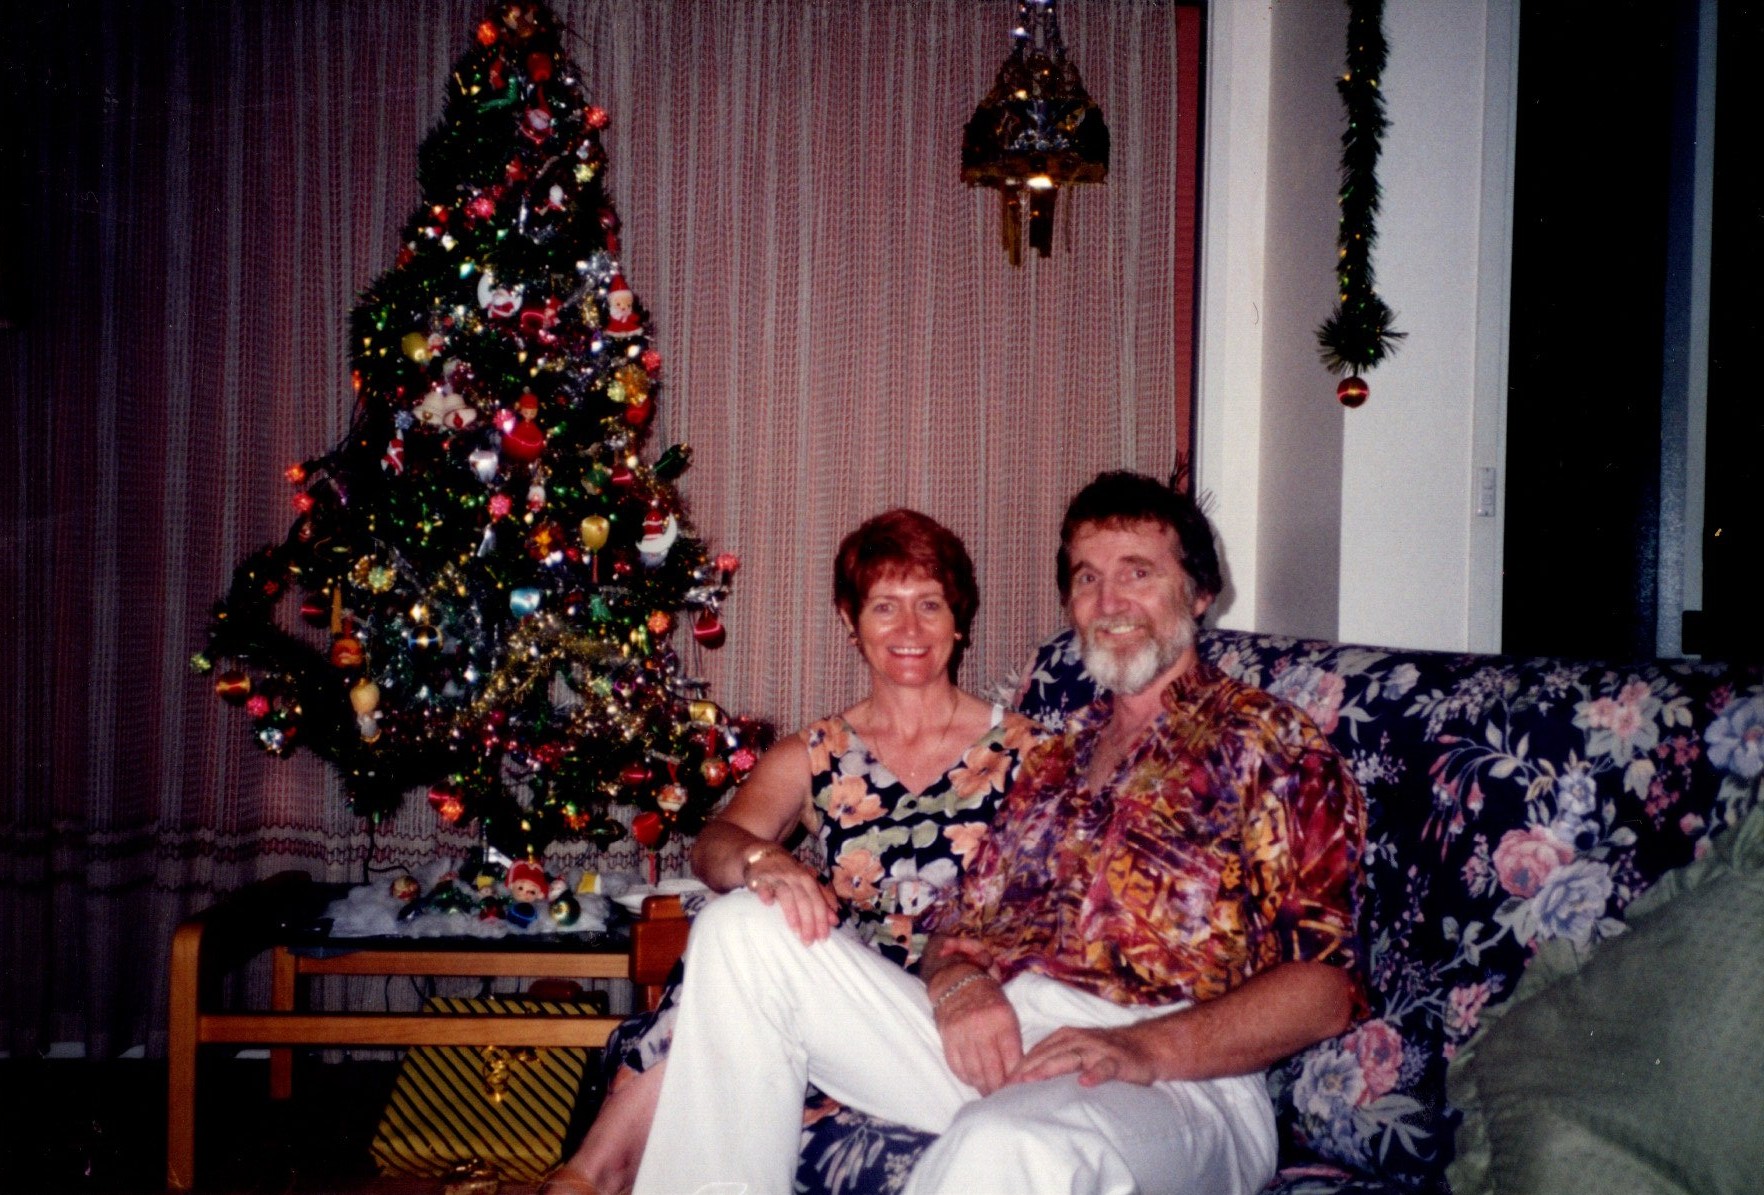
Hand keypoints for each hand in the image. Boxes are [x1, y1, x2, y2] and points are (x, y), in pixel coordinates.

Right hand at [743, 849, 838, 944]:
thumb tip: (835, 920)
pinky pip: (763, 886)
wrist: (762, 854)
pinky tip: (768, 903)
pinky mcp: (759, 877)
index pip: (818, 899)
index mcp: (807, 878)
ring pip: (786, 894)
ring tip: (795, 931)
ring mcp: (777, 876)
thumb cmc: (788, 872)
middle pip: (804, 899)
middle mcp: (794, 876)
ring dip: (792, 913)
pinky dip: (766, 893)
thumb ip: (822, 898)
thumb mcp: (807, 881)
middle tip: (809, 941)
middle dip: (809, 921)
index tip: (824, 937)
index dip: (822, 918)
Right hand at [932, 972, 1020, 1095]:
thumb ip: (1013, 1037)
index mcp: (1002, 1018)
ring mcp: (962, 1033)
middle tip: (1004, 1098)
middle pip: (993, 1070)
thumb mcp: (1007, 1009)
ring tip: (988, 1093)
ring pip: (975, 1072)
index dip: (1016, 1078)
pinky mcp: (947, 1038)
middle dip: (999, 1089)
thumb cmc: (988, 997)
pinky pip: (957, 1066)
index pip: (1013, 1059)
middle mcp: (982, 1027)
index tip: (1019, 1089)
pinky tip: (973, 1080)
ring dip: (982, 1087)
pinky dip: (966, 1077)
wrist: (956, 979)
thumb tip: (1022, 1069)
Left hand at [1006, 1024, 1159, 1087]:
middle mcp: (1079, 1040)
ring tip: (1033, 1079)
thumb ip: (1055, 1060)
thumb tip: (1025, 1079)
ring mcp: (1098, 1049)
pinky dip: (1094, 1074)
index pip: (1037, 1052)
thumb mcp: (1077, 1052)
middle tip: (1009, 1085)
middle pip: (1048, 1053)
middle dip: (1027, 1068)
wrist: (1145, 1045)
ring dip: (1050, 1066)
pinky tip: (1085, 1083)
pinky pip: (1105, 1068)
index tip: (1002, 1084)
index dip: (1019, 1066)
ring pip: (1071, 1057)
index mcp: (1066, 1037)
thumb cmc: (1104, 1052)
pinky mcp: (1118, 1061)